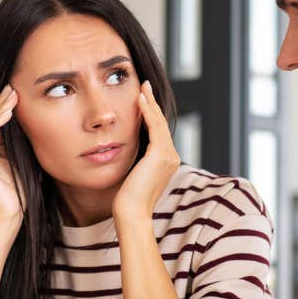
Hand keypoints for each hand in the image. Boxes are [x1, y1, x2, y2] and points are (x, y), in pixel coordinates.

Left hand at [113, 82, 179, 220]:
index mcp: (167, 161)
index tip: (143, 98)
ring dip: (150, 103)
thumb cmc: (127, 198)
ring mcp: (168, 156)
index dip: (151, 113)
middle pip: (161, 123)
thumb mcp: (133, 173)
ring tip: (142, 87)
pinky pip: (154, 127)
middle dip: (152, 103)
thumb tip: (126, 145)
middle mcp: (171, 157)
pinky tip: (140, 100)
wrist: (131, 213)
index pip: (159, 131)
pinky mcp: (160, 155)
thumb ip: (136, 159)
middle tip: (145, 85)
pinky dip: (147, 112)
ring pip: (159, 122)